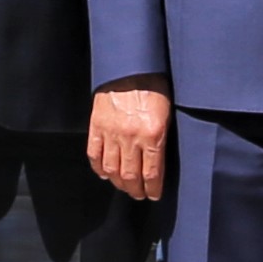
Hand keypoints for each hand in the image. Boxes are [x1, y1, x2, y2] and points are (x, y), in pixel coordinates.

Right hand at [88, 81, 169, 200]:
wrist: (129, 66)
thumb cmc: (154, 86)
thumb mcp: (167, 112)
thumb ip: (161, 138)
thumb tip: (159, 162)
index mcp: (153, 134)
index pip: (152, 173)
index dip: (153, 188)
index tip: (154, 195)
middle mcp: (131, 137)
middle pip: (131, 176)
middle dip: (136, 190)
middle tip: (139, 195)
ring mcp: (111, 133)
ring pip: (112, 170)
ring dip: (119, 183)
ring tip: (125, 187)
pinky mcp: (96, 127)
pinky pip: (94, 155)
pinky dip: (99, 168)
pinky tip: (105, 174)